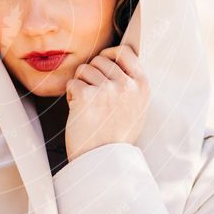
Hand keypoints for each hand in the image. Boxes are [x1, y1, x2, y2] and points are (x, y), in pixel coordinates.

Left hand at [64, 44, 148, 160]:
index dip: (109, 54)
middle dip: (91, 74)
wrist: (105, 162)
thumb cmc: (117, 136)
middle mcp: (127, 85)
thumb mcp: (136, 107)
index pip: (124, 51)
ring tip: (87, 105)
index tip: (102, 63)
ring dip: (80, 84)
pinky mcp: (87, 96)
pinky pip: (72, 83)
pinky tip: (79, 111)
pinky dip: (71, 96)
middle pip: (100, 59)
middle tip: (92, 95)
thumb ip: (131, 84)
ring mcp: (108, 90)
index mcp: (142, 85)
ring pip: (83, 69)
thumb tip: (116, 59)